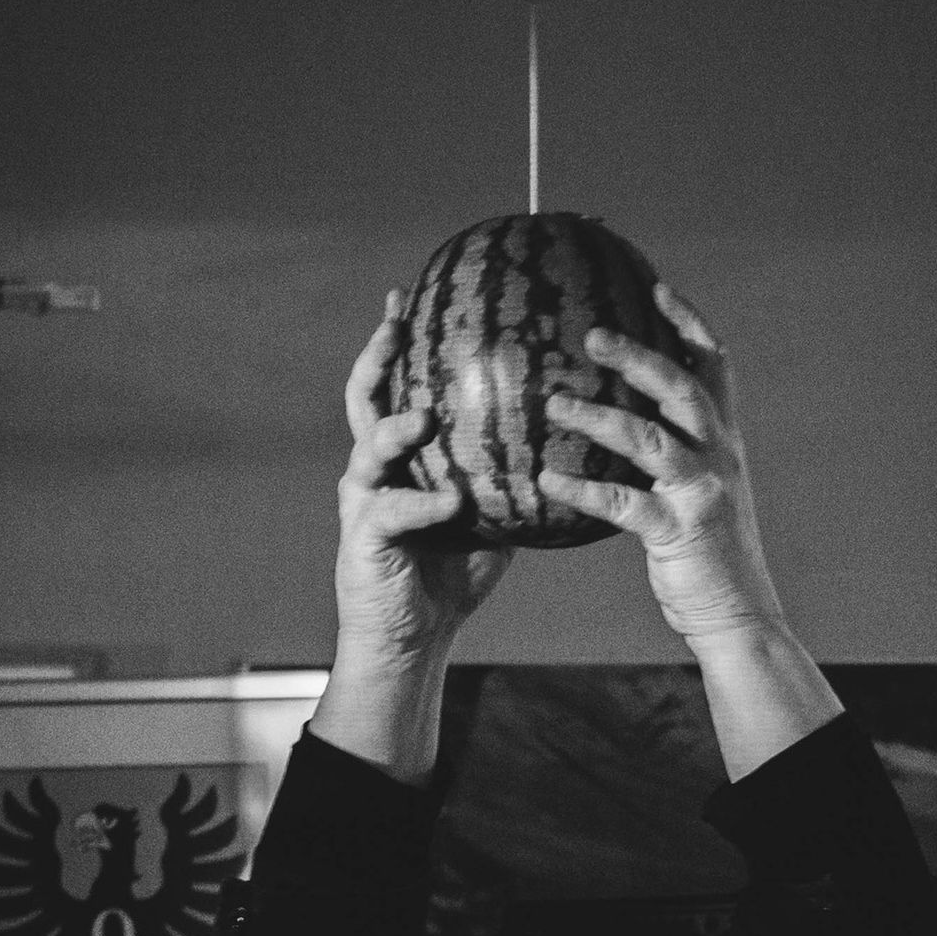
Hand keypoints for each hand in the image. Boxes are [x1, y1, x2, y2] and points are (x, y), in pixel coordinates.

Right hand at [334, 291, 512, 673]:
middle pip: (364, 397)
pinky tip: (451, 502)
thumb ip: (515, 476)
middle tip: (397, 322)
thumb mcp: (495, 516)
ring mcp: (363, 501)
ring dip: (396, 429)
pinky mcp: (363, 539)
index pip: (397, 385)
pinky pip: (392, 513)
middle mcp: (374, 469)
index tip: (415, 296)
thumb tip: (573, 442)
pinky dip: (422, 505)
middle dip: (378, 356)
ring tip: (424, 417)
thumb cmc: (452, 576)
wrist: (413, 639)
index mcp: (402, 457)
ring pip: (368, 448)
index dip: (403, 342)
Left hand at [538, 281, 785, 650]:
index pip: (714, 366)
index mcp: (724, 443)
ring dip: (600, 416)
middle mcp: (719, 458)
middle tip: (592, 334)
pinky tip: (547, 479)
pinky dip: (584, 489)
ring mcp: (701, 494)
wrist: (737, 615)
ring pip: (651, 439)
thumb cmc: (706, 556)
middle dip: (640, 356)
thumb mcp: (697, 494)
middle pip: (682, 388)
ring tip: (554, 402)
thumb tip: (620, 427)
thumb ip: (671, 459)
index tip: (655, 286)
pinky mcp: (679, 533)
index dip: (689, 323)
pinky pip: (624, 504)